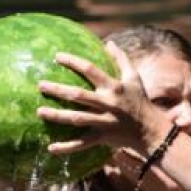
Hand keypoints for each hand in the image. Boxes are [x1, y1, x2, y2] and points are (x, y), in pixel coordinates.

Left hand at [36, 42, 169, 155]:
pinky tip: (50, 148)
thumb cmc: (140, 101)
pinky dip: (67, 147)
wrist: (150, 130)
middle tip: (41, 85)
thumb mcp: (134, 78)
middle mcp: (108, 104)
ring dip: (57, 116)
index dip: (73, 62)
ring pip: (76, 118)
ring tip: (39, 111)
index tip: (56, 56)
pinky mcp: (102, 137)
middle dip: (58, 90)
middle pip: (78, 95)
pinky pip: (81, 144)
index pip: (91, 70)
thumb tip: (108, 42)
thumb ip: (121, 59)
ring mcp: (104, 122)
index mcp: (114, 87)